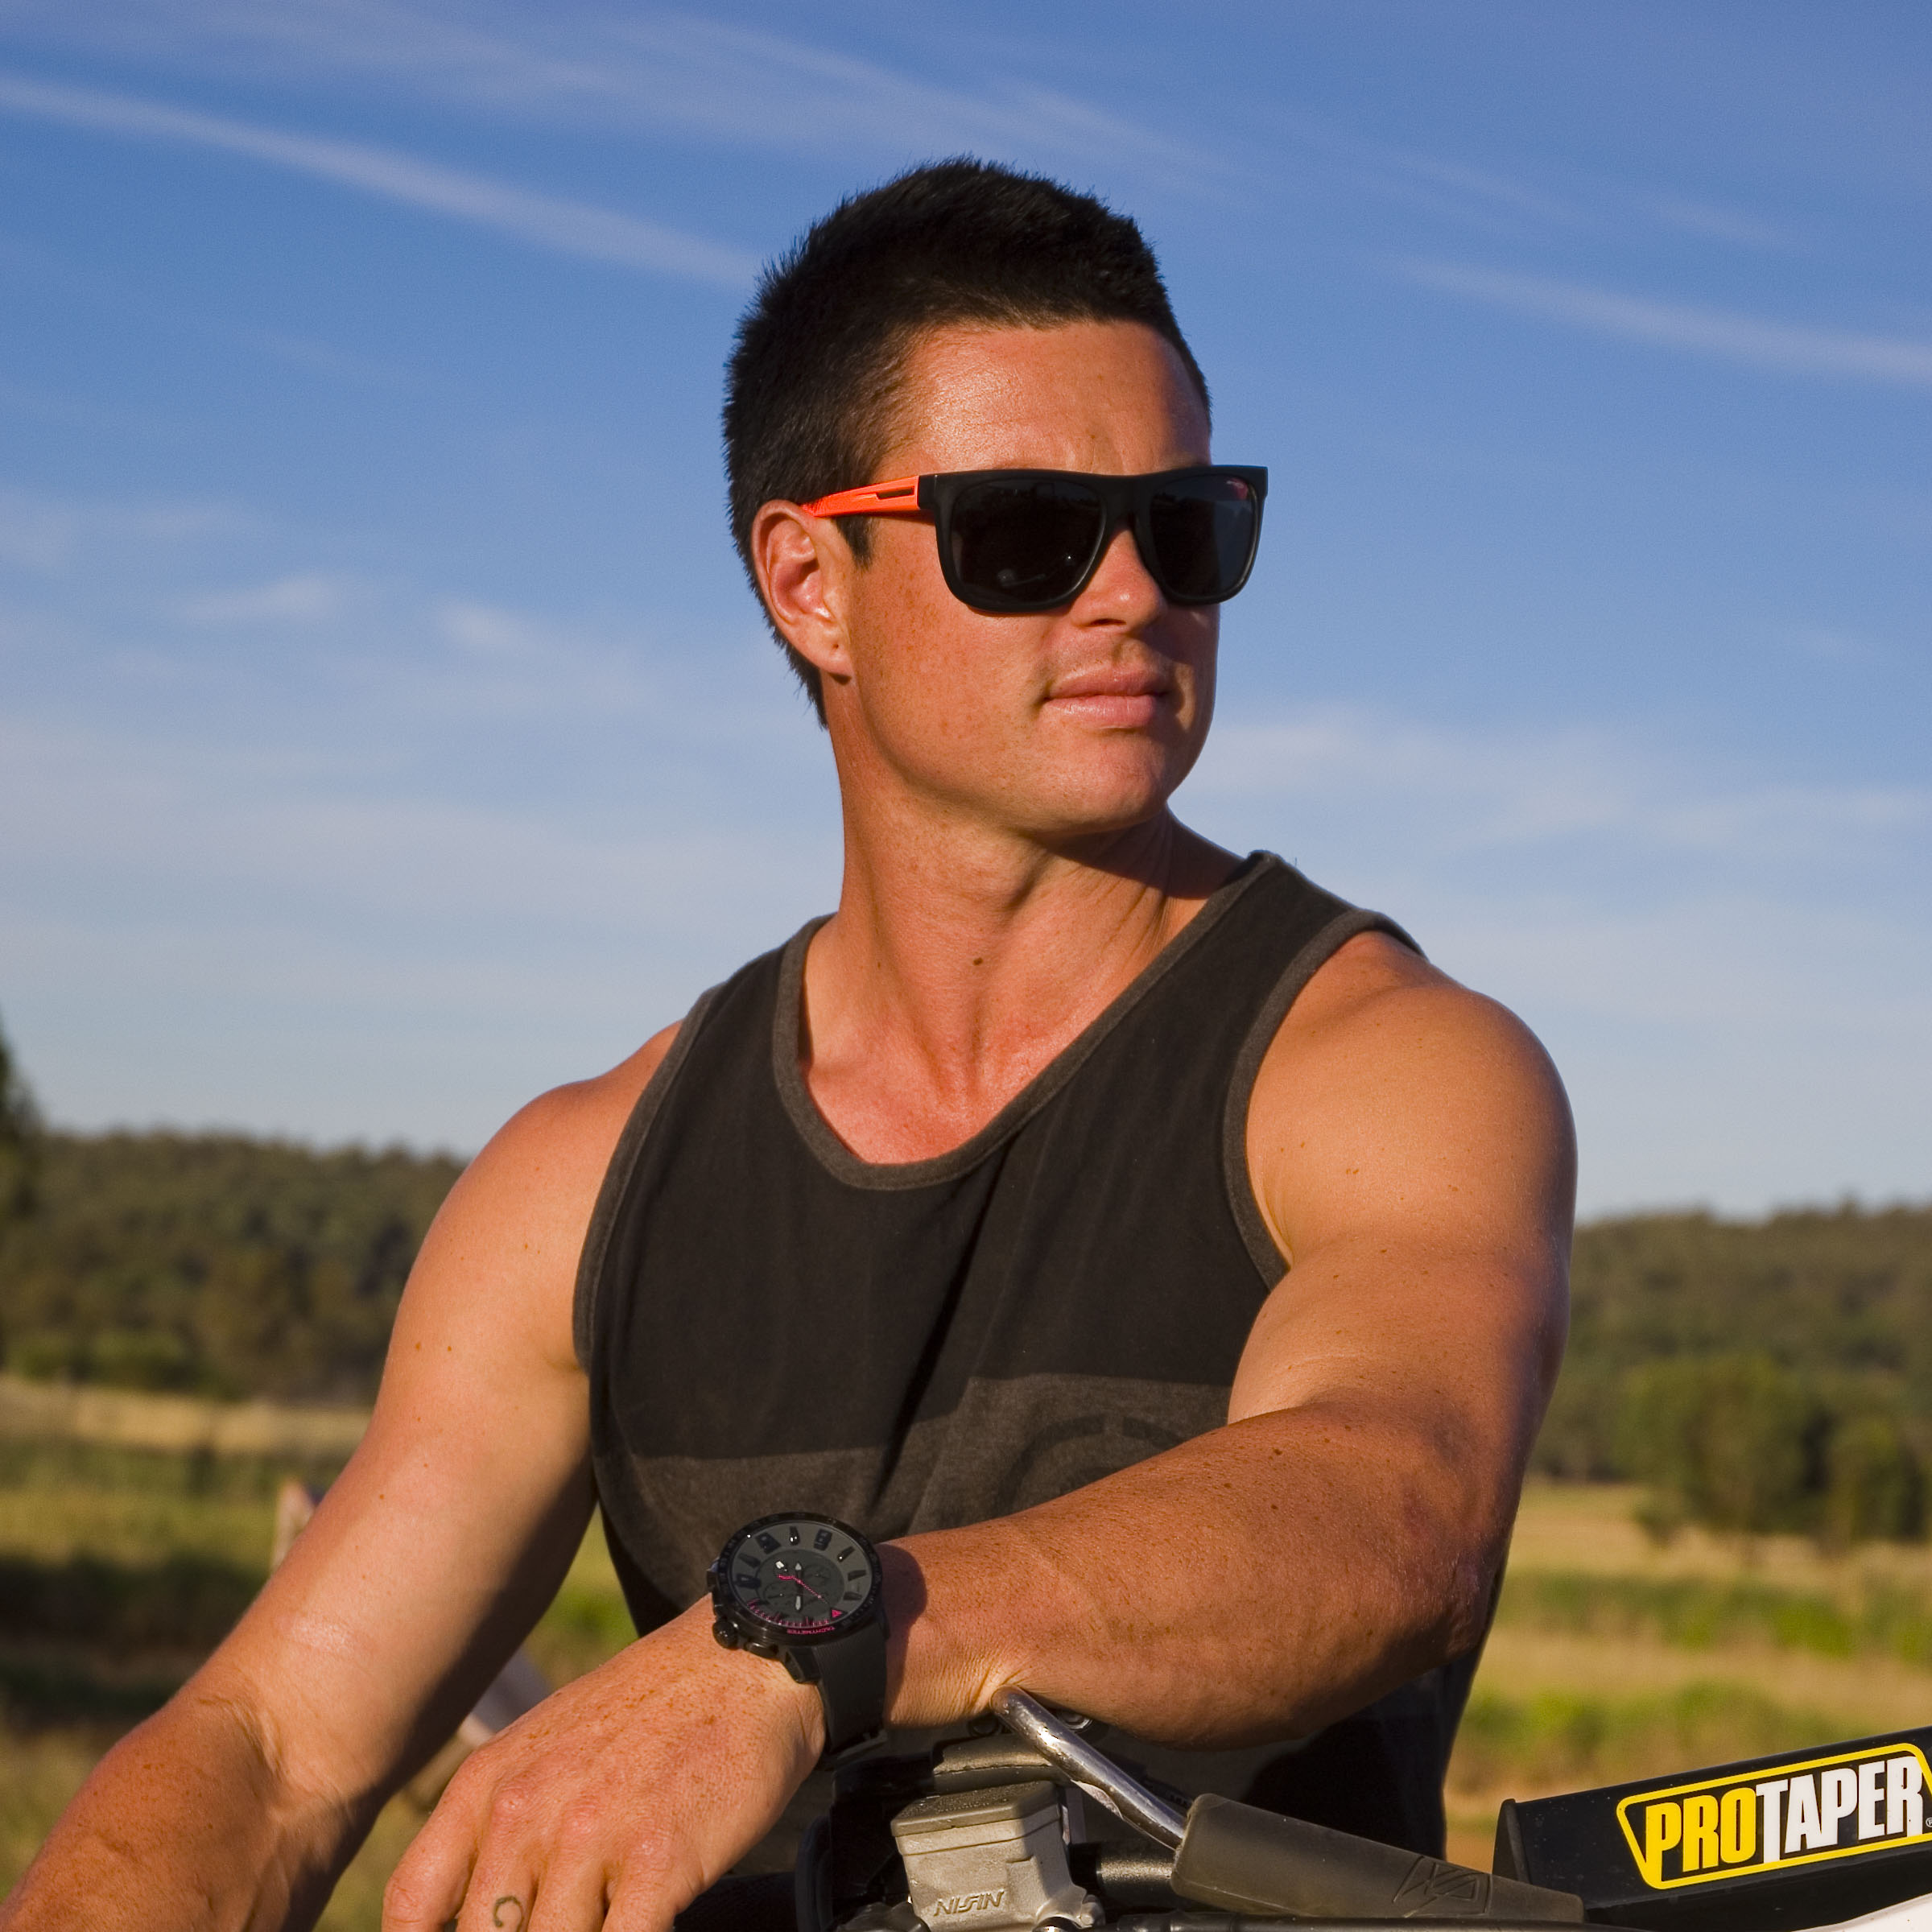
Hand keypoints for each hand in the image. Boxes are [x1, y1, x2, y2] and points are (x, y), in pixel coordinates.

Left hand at [383, 1600, 823, 1931]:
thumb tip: (473, 1917)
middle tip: (564, 1923)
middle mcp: (525, 1811)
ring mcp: (589, 1837)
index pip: (411, 1910)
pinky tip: (647, 1926)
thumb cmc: (649, 1713)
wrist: (745, 1660)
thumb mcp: (546, 1750)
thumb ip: (498, 1826)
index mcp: (487, 1784)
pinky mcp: (657, 1861)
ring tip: (602, 1920)